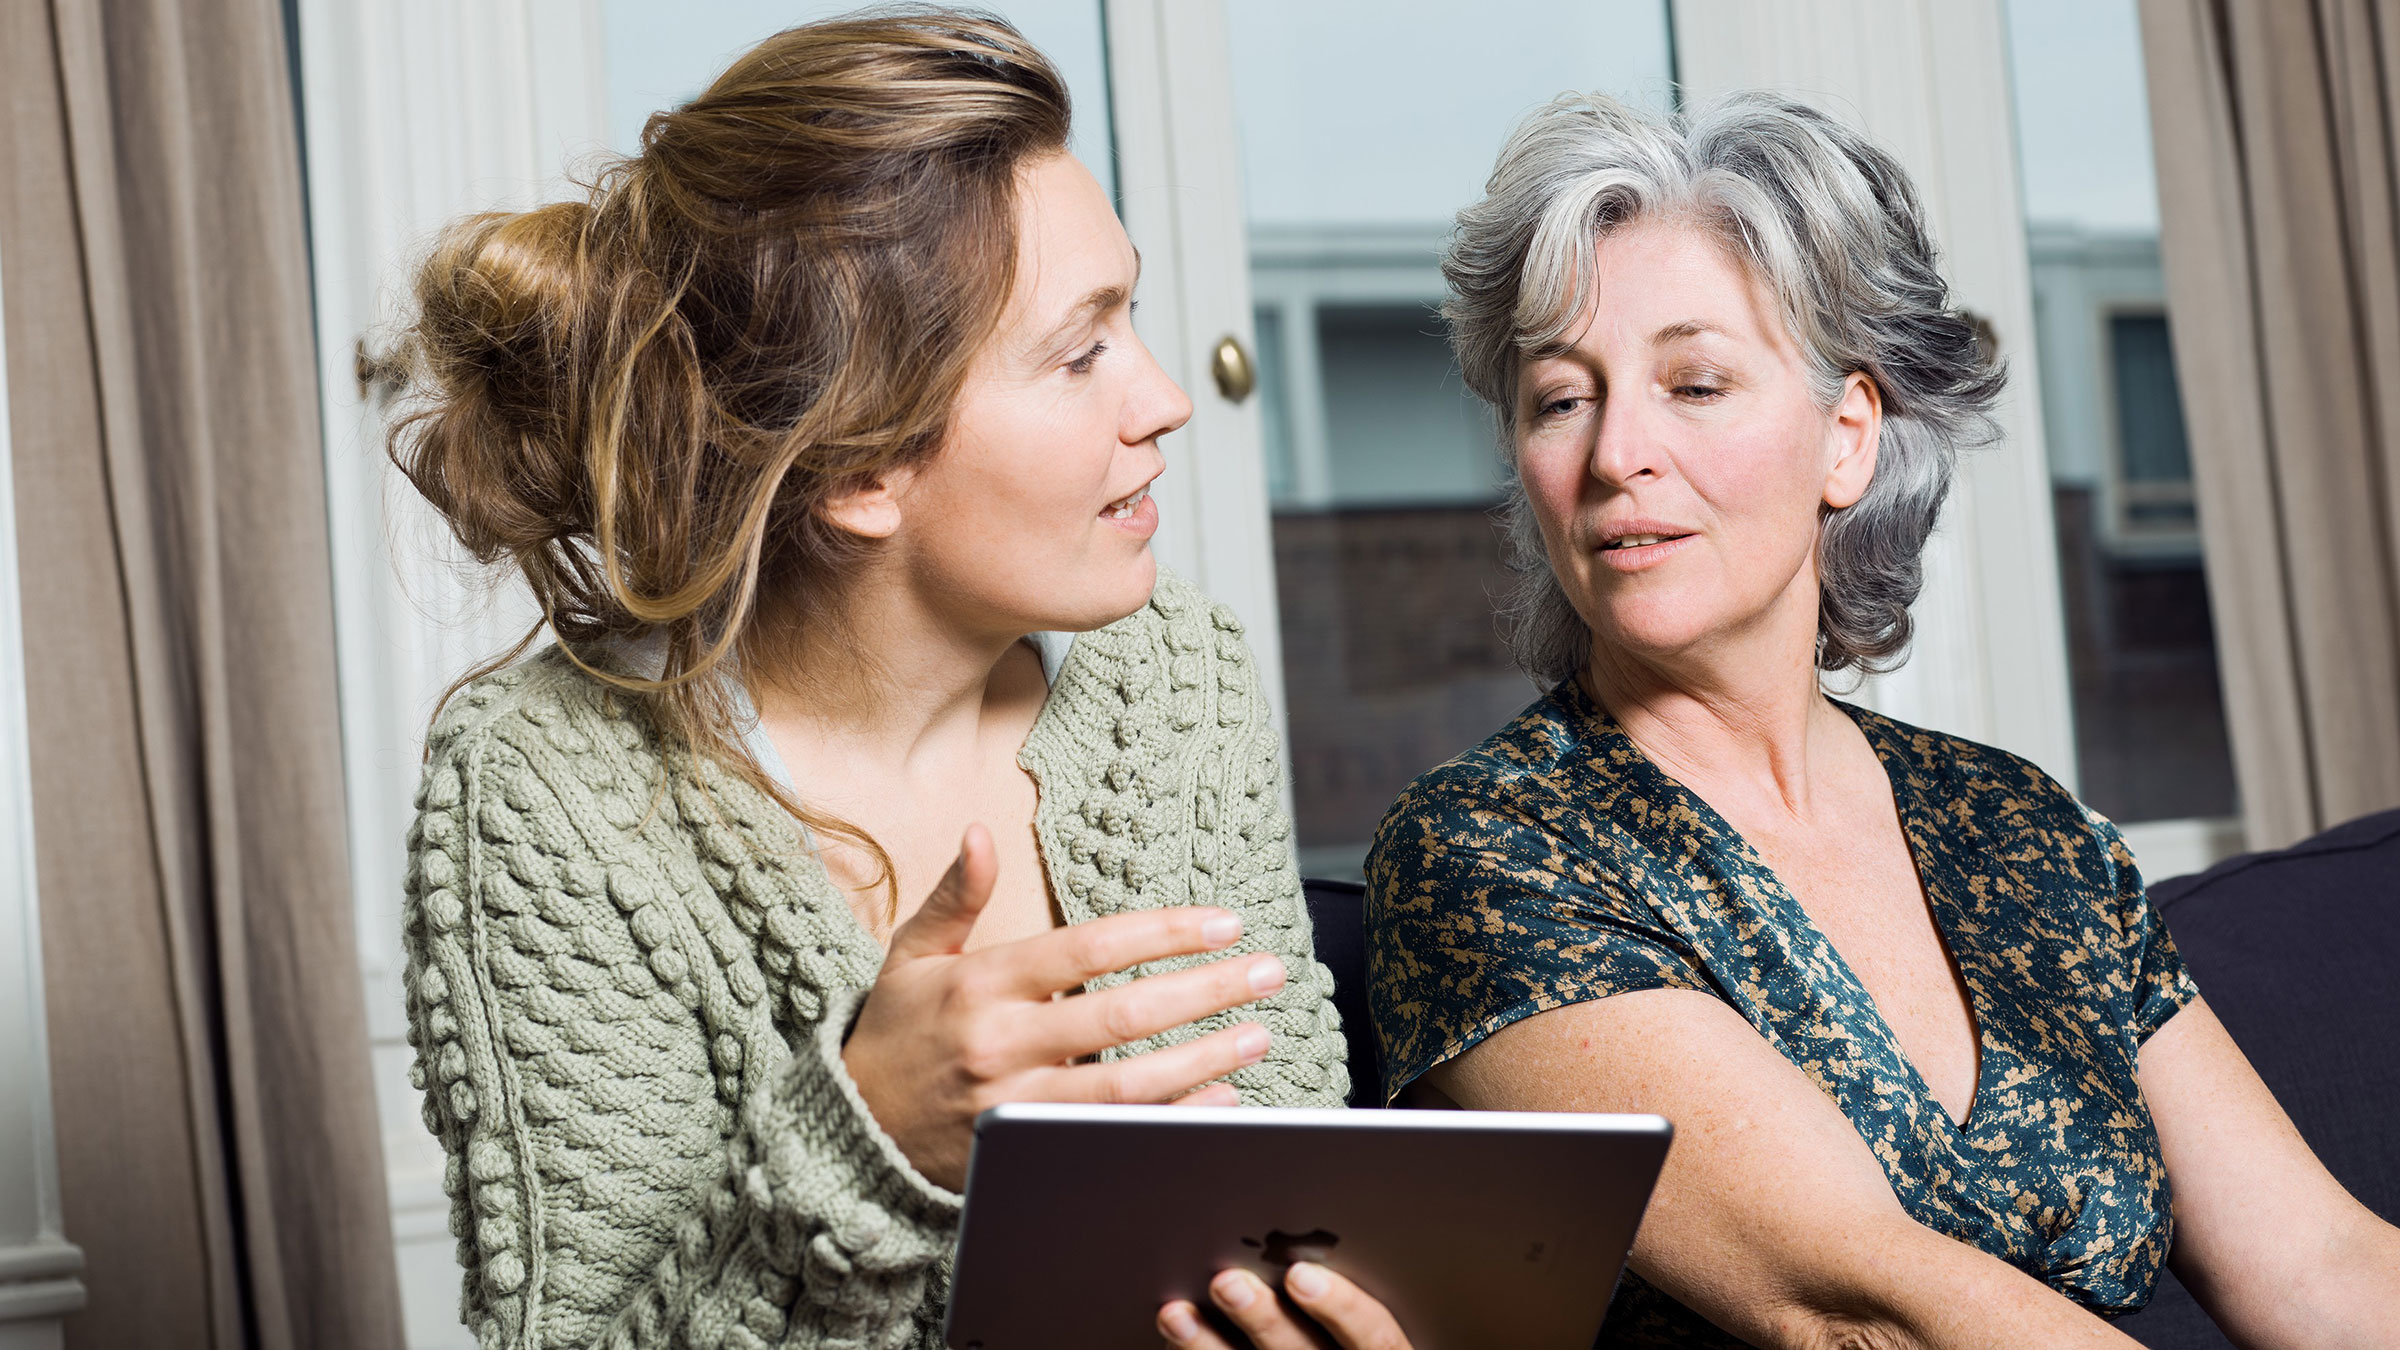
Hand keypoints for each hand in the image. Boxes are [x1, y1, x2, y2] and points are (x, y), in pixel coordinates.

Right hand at [842, 823, 1287, 1191]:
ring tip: (1258, 1034)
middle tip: (1266, 971)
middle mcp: (1002, 1043)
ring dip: (1204, 1059)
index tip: (1223, 923)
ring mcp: (1017, 1104)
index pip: (1090, 949)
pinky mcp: (1029, 1152)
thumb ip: (955, 896)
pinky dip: (1175, 1120)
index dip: (1162, 934)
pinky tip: (1223, 1099)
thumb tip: (981, 834)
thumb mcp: (913, 955)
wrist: (852, 1132)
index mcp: (983, 983)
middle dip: (1205, 991)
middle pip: (1123, 1016)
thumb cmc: (895, 1033)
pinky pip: (1115, 1138)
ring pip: (1128, 1086)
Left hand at [1157, 1262, 1410, 1349]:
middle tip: (1227, 1282)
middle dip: (1264, 1319)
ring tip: (1176, 1315)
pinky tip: (1174, 1342)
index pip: (1376, 1338)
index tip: (1300, 1274)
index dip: (1342, 1306)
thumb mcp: (1353, 1328)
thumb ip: (1334, 1301)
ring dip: (1208, 1348)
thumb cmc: (1333, 1336)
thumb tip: (1286, 1249)